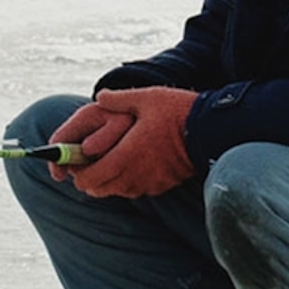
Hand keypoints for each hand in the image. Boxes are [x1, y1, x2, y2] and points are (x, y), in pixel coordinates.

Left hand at [66, 86, 198, 199]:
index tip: (77, 158)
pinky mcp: (161, 186)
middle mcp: (133, 176)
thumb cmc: (178, 113)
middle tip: (92, 157)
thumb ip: (118, 99)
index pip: (88, 179)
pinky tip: (134, 162)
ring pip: (115, 191)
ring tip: (112, 157)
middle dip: (89, 176)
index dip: (77, 172)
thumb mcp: (146, 98)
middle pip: (97, 189)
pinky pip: (135, 189)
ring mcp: (148, 184)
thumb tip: (100, 97)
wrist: (211, 131)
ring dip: (108, 179)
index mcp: (125, 156)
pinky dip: (127, 180)